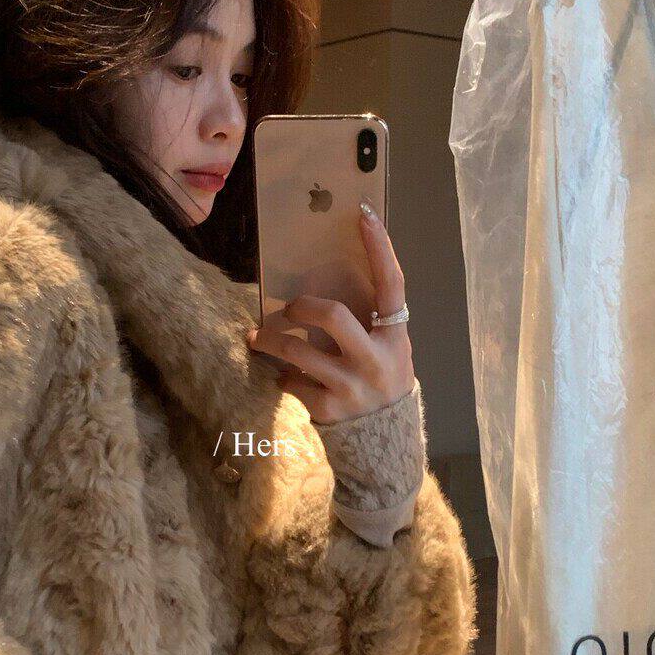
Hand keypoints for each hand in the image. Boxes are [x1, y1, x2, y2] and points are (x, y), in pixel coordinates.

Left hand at [245, 201, 413, 422]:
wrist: (384, 441)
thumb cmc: (380, 380)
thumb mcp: (387, 349)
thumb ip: (369, 321)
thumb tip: (328, 278)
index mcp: (395, 337)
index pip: (391, 284)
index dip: (379, 247)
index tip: (363, 214)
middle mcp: (376, 360)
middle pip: (332, 315)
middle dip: (301, 307)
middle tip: (289, 310)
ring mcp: (351, 387)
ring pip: (298, 353)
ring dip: (272, 341)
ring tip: (258, 338)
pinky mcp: (329, 409)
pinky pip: (291, 383)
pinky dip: (282, 377)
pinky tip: (282, 377)